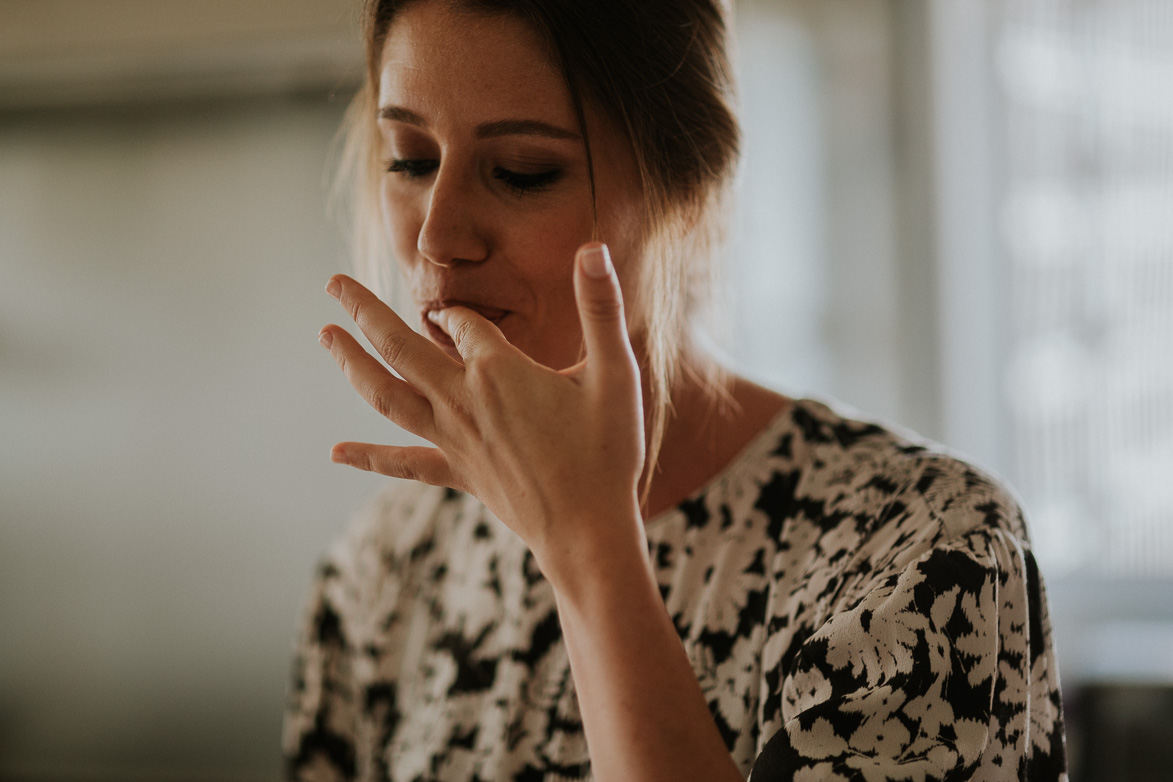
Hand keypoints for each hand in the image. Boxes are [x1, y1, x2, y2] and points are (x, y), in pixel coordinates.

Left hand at [318, 243, 645, 575]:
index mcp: (499, 370)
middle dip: (364, 310)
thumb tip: (594, 248)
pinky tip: (336, 452)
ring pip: (387, 394)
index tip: (464, 314)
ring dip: (351, 363)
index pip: (462, 321)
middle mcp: (464, 400)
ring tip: (325, 336)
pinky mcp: (457, 473)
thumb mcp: (616, 373)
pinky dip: (368, 456)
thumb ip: (602, 308)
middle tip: (333, 282)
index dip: (460, 312)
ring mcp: (454, 439)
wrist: (588, 530)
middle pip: (400, 345)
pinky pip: (403, 463)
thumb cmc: (608, 452)